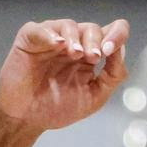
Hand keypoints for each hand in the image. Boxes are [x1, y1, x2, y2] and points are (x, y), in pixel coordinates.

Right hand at [0, 18, 130, 132]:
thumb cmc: (56, 109)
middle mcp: (73, 43)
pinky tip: (56, 45)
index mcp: (90, 54)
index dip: (117, 35)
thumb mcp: (95, 96)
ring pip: (69, 25)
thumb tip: (121, 49)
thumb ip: (113, 75)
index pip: (112, 31)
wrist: (26, 121)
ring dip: (75, 38)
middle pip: (92, 28)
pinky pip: (39, 29)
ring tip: (74, 54)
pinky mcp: (29, 40)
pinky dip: (49, 34)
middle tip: (92, 58)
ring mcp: (51, 40)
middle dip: (95, 42)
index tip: (109, 52)